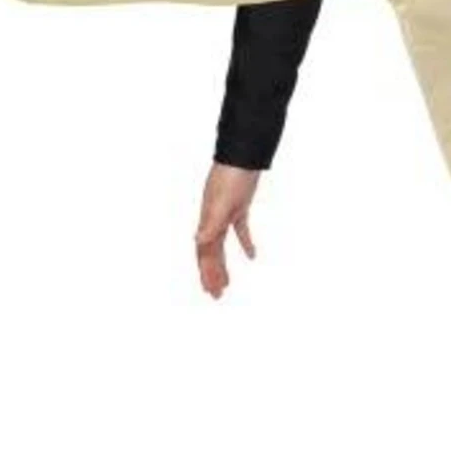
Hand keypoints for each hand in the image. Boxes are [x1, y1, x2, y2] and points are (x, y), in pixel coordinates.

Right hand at [196, 161, 260, 296]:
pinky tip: (253, 256)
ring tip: (227, 283)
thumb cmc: (231, 176)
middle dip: (211, 274)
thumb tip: (197, 240)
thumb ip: (210, 223)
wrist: (242, 154)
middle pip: (210, 253)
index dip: (206, 272)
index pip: (204, 253)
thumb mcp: (221, 202)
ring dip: (223, 263)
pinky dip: (245, 243)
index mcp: (207, 221)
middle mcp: (212, 220)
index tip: (210, 291)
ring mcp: (225, 213)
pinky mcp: (238, 206)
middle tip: (216, 295)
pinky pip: (239, 230)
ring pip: (221, 245)